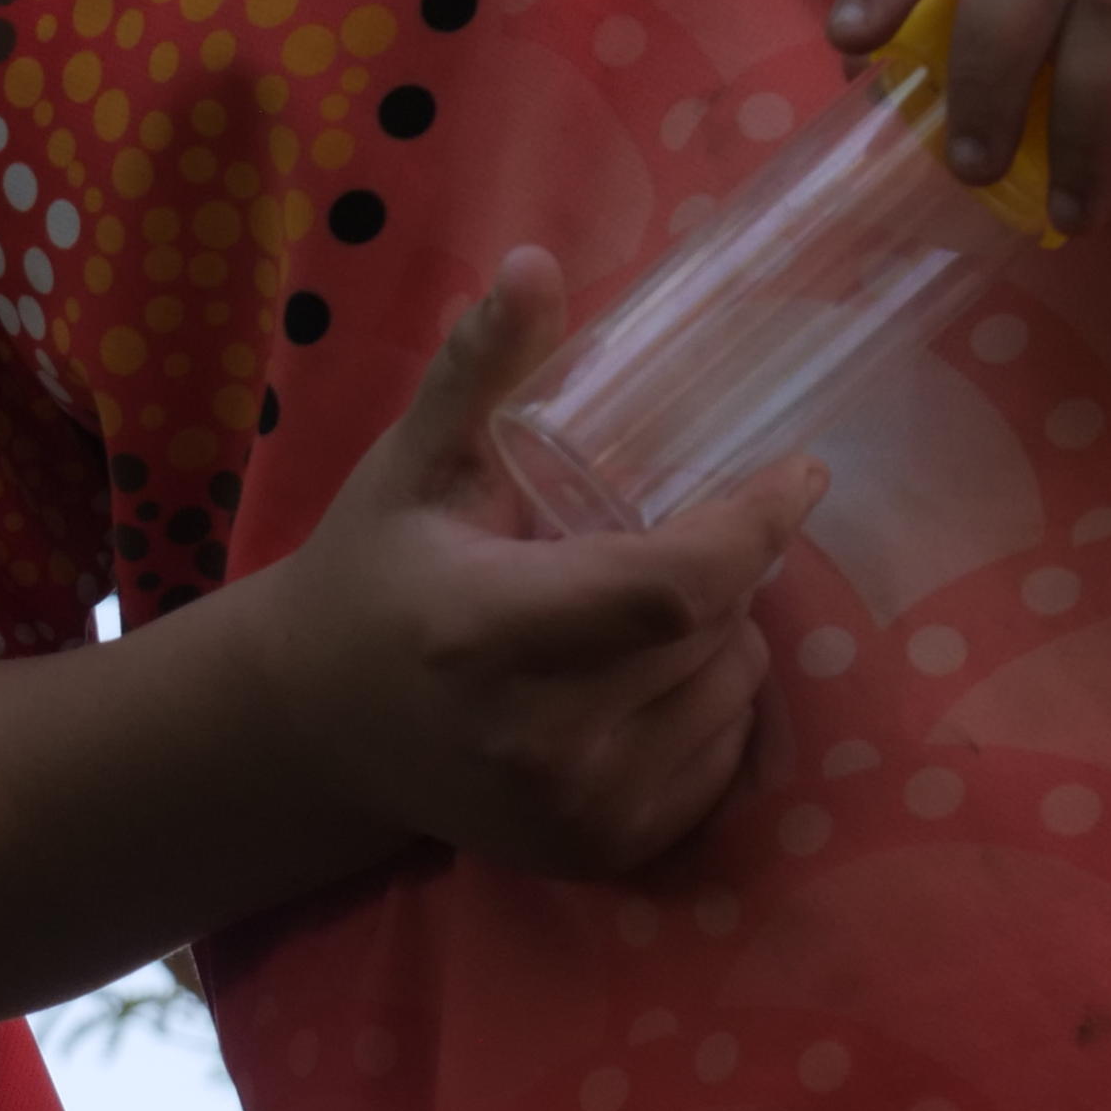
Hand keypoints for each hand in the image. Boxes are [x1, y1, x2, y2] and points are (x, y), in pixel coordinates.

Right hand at [250, 252, 816, 879]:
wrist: (312, 734)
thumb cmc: (373, 581)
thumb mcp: (411, 469)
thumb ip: (479, 371)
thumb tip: (537, 260)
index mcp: (487, 634)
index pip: (676, 587)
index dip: (755, 527)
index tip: (798, 473)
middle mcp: (535, 737)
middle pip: (717, 635)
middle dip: (723, 574)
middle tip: (669, 543)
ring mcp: (573, 807)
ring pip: (733, 694)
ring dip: (722, 642)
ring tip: (646, 621)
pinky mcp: (600, 850)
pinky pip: (723, 763)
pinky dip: (711, 712)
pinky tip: (643, 688)